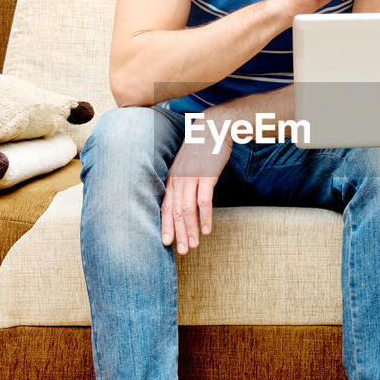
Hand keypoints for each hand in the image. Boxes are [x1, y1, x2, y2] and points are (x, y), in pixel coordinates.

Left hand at [160, 127, 231, 255]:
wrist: (214, 128)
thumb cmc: (202, 148)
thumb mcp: (187, 165)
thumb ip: (183, 181)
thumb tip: (184, 199)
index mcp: (172, 179)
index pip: (165, 207)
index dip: (165, 226)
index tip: (166, 243)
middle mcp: (178, 180)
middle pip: (174, 212)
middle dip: (177, 233)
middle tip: (181, 251)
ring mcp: (191, 178)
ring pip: (187, 210)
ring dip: (190, 230)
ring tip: (193, 246)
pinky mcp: (206, 176)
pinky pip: (204, 201)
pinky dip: (205, 218)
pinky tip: (207, 230)